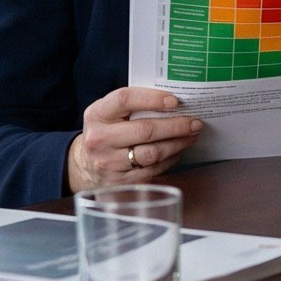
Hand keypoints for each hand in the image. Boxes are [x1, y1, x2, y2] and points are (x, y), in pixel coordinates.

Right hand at [66, 85, 202, 190]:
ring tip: (192, 136)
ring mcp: (109, 163)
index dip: (152, 99)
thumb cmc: (105, 132)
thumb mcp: (108, 113)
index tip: (175, 101)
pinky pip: (153, 170)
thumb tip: (173, 102)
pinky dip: (170, 159)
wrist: (85, 165)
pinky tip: (178, 150)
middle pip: (144, 130)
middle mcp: (99, 139)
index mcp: (96, 115)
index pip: (125, 100)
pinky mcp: (120, 181)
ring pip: (152, 154)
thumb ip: (132, 105)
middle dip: (176, 126)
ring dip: (177, 144)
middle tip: (195, 122)